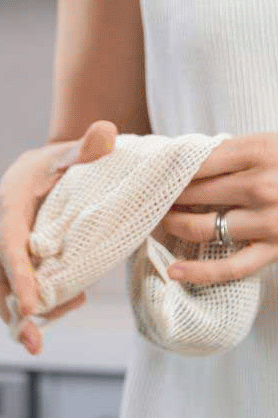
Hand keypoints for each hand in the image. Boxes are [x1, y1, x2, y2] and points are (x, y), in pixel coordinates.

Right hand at [0, 120, 118, 354]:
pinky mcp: (13, 264)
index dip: (19, 276)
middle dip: (12, 310)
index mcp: (8, 205)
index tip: (33, 303)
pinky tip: (56, 316)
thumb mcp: (71, 152)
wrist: (48, 168)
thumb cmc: (61, 160)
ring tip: (40, 340)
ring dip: (17, 318)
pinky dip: (28, 311)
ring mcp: (2, 250)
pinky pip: (12, 292)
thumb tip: (106, 132)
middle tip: (32, 341)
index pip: (10, 244)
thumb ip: (86, 147)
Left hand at [161, 134, 277, 284]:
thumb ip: (228, 153)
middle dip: (167, 199)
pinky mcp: (276, 249)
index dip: (168, 174)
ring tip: (164, 221)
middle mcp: (263, 185)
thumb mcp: (267, 145)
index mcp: (260, 151)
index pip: (195, 164)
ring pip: (201, 228)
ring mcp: (270, 220)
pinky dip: (199, 272)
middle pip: (193, 195)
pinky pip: (230, 267)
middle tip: (153, 201)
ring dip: (174, 225)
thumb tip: (176, 162)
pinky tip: (174, 272)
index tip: (152, 179)